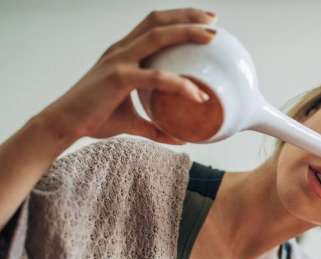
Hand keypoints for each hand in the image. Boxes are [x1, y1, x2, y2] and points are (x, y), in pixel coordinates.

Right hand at [36, 8, 217, 144]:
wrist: (64, 125)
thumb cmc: (95, 119)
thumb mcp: (132, 122)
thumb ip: (157, 127)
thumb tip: (181, 137)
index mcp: (123, 53)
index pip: (152, 26)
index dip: (177, 19)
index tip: (204, 21)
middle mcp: (121, 50)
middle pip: (157, 21)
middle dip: (187, 16)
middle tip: (215, 21)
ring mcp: (119, 61)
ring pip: (157, 37)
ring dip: (186, 32)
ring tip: (211, 37)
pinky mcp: (118, 78)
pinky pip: (156, 77)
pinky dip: (180, 84)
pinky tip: (198, 95)